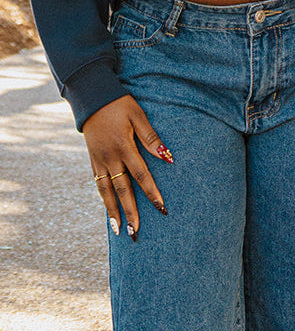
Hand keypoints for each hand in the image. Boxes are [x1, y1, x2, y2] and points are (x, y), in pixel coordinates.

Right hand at [83, 95, 172, 238]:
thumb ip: (151, 137)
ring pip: (106, 191)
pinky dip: (103, 198)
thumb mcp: (138, 115)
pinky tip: (108, 208)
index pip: (141, 176)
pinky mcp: (92, 159)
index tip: (161, 209)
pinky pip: (97, 183)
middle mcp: (110, 158)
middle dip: (130, 212)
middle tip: (136, 232)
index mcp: (124, 148)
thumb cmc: (119, 104)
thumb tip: (167, 157)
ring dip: (112, 211)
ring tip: (118, 230)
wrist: (91, 98)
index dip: (152, 193)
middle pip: (122, 190)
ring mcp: (99, 160)